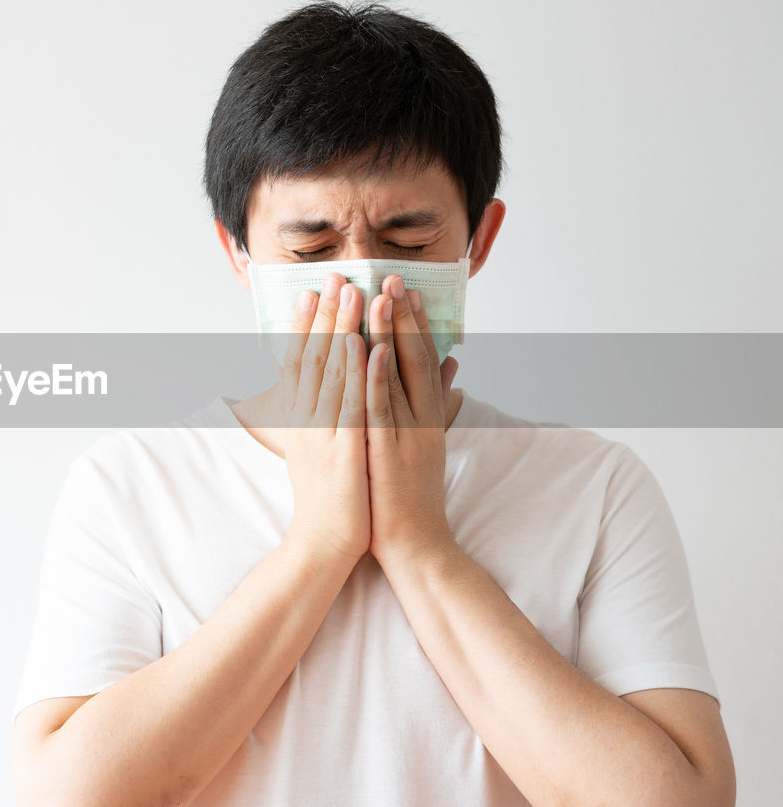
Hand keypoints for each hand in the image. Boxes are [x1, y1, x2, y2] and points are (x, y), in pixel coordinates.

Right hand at [276, 272, 371, 565]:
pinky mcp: (343, 450)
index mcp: (301, 420)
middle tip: (333, 276)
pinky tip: (362, 345)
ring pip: (332, 372)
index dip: (304, 326)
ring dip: (341, 329)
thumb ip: (322, 419)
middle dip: (325, 314)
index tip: (310, 293)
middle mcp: (307, 421)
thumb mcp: (319, 451)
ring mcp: (323, 434)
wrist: (324, 544)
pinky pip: (350, 405)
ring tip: (351, 293)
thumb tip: (323, 396)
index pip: (300, 364)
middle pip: (315, 358)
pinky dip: (355, 373)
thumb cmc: (330, 500)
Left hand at [364, 273, 457, 569]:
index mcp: (427, 415)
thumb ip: (440, 401)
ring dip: (386, 333)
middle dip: (401, 315)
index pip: (421, 357)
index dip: (414, 321)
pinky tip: (367, 348)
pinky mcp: (385, 450)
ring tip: (378, 296)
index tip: (406, 288)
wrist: (414, 542)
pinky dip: (374, 376)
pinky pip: (378, 407)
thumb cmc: (411, 493)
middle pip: (411, 357)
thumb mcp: (429, 441)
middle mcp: (419, 418)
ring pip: (394, 375)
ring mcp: (403, 433)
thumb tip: (452, 366)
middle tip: (392, 277)